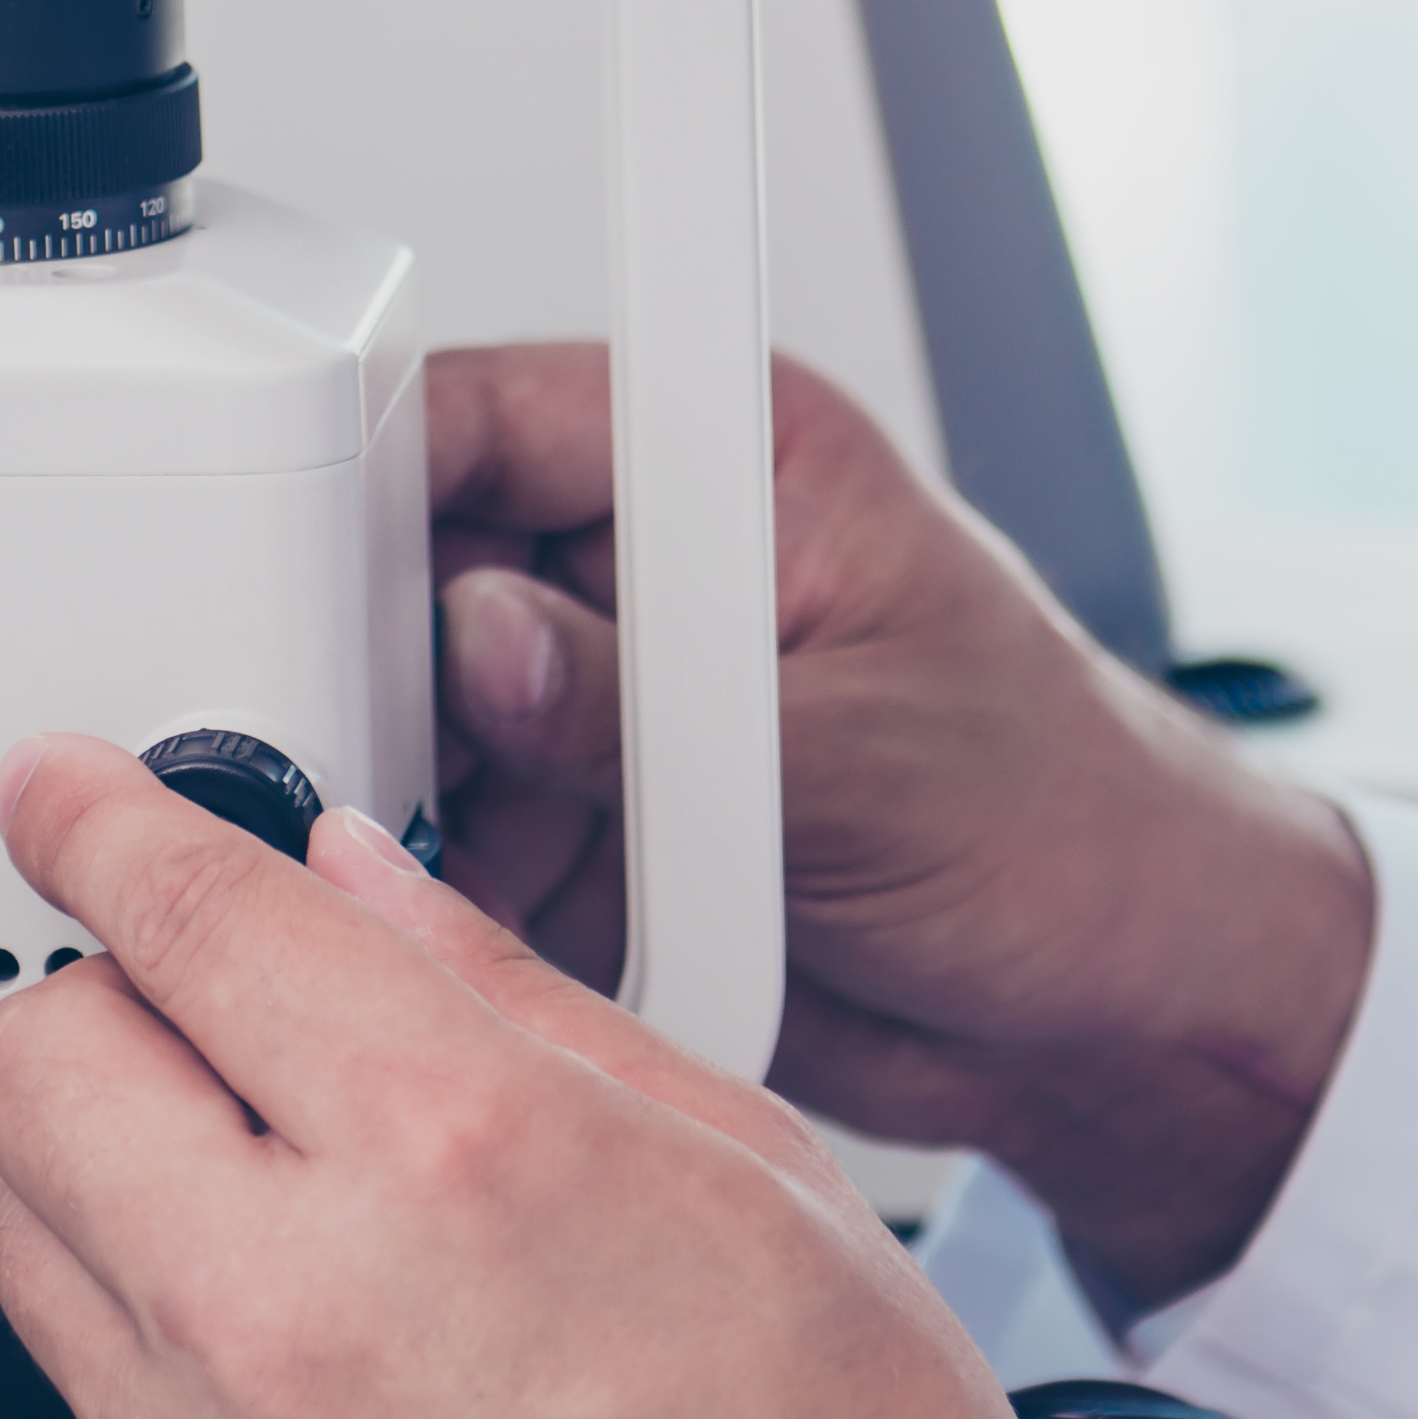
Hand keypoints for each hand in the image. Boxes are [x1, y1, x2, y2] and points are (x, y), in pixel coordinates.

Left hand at [0, 738, 1135, 1418]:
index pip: (186, 910)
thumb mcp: (759, 1182)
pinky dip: (172, 1383)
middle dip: (101, 1006)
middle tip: (196, 1024)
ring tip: (272, 1223)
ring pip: (26, 1244)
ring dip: (113, 1190)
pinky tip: (329, 1411)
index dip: (103, 816)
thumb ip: (524, 1007)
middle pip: (33, 1063)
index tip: (65, 792)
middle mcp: (290, 1312)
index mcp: (453, 1153)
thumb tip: (372, 896)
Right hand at [423, 346, 1374, 1314]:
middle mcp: (658, 568)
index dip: (378, 463)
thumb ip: (651, 709)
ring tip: (392, 857)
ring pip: (421, 716)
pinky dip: (444, 895)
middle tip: (328, 749)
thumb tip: (484, 640)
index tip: (292, 549)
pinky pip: (463, 840)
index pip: (498, 412)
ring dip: (398, 795)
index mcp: (739, 466)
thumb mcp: (863, 758)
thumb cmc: (1072, 824)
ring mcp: (620, 702)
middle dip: (369, 662)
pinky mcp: (602, 827)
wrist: (1125, 1006)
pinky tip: (444, 928)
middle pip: (422, 564)